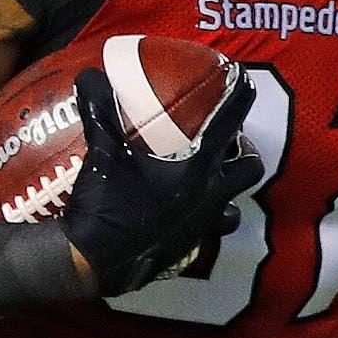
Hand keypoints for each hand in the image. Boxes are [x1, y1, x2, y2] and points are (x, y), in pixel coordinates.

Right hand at [64, 64, 260, 297]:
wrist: (91, 262)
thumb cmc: (104, 205)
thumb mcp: (101, 153)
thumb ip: (100, 111)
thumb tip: (88, 75)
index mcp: (196, 167)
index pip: (230, 121)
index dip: (241, 96)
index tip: (243, 81)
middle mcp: (209, 196)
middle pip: (249, 168)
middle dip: (244, 152)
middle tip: (228, 142)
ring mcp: (201, 227)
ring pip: (233, 208)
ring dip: (227, 193)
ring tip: (210, 183)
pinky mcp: (187, 251)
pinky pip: (206, 236)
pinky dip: (201, 224)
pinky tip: (181, 217)